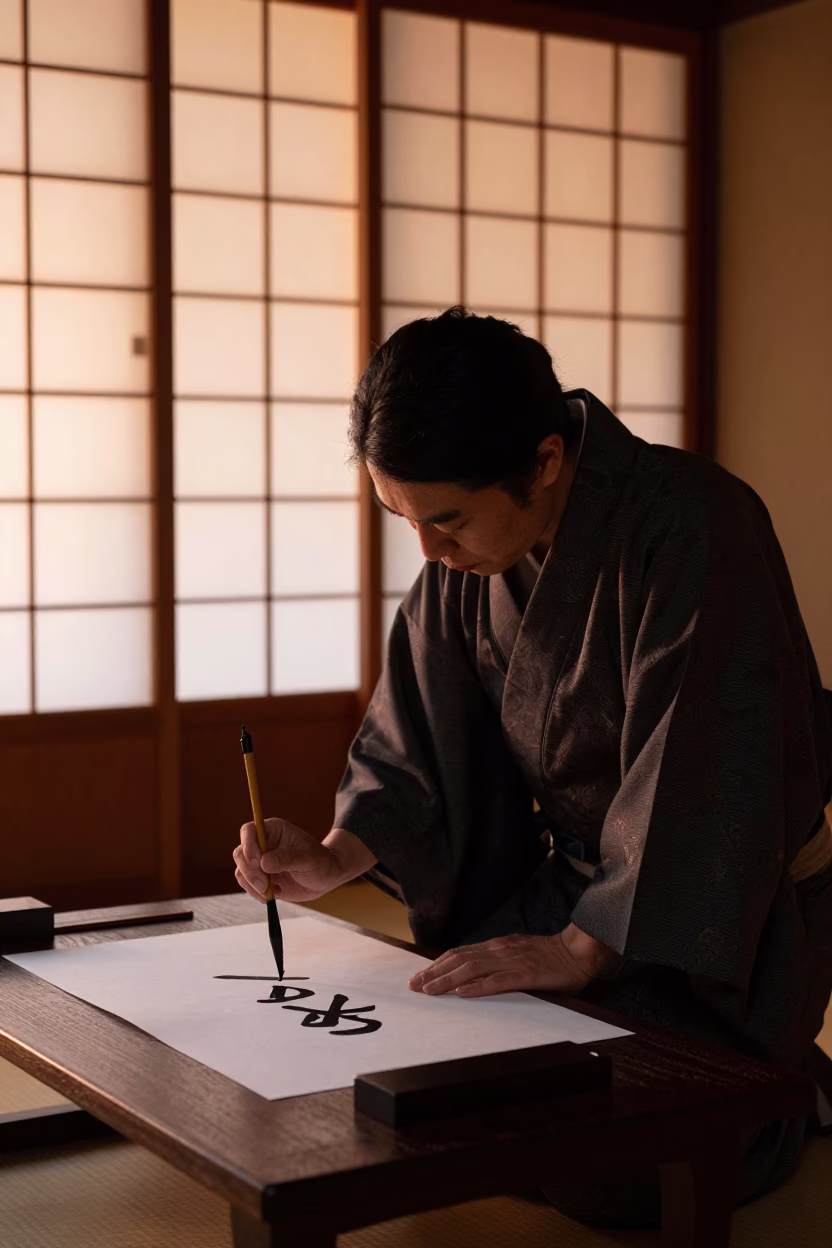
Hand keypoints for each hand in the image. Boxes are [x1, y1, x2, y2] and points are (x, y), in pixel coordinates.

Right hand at [233, 819, 340, 903]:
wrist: (325, 878)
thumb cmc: (320, 862)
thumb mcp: (309, 859)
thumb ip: (288, 859)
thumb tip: (264, 863)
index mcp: (274, 830)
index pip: (250, 830)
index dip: (248, 844)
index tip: (258, 862)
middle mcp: (263, 843)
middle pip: (240, 853)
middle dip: (250, 871)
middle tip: (265, 885)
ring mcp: (260, 861)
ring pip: (241, 870)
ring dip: (252, 884)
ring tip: (272, 891)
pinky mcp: (260, 877)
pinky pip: (247, 884)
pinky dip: (255, 892)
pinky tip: (272, 894)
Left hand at [408, 925, 613, 997]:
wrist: (577, 951)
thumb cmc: (549, 957)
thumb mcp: (517, 954)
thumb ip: (498, 962)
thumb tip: (474, 976)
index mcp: (497, 947)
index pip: (459, 953)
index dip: (437, 965)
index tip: (420, 976)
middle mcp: (499, 951)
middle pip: (459, 960)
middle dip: (434, 973)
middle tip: (414, 986)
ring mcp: (512, 962)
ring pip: (472, 969)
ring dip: (448, 980)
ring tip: (430, 990)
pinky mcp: (526, 975)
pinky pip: (498, 982)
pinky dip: (478, 987)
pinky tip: (463, 994)